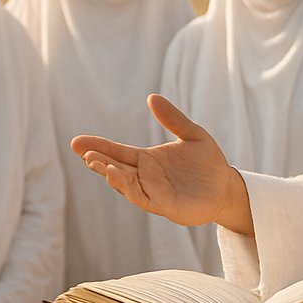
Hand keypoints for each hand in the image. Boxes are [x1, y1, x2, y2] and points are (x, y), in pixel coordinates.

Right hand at [71, 95, 252, 233]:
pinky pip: (140, 197)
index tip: (76, 141)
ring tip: (95, 162)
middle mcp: (144, 176)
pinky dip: (127, 188)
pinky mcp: (162, 205)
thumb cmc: (208, 163)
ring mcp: (151, 191)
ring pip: (123, 184)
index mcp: (147, 159)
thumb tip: (152, 97)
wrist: (226, 187)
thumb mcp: (193, 135)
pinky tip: (118, 177)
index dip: (97, 146)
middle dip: (98, 160)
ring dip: (109, 174)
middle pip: (114, 167)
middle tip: (83, 152)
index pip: (117, 151)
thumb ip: (173, 119)